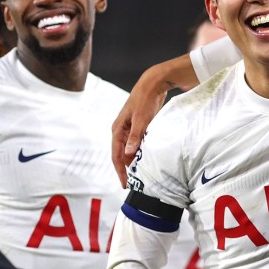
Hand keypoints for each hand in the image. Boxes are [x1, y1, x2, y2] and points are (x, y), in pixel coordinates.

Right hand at [111, 55, 199, 187]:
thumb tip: (129, 154)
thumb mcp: (142, 119)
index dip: (120, 171)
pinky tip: (145, 160)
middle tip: (132, 184)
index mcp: (118, 130)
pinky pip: (136, 145)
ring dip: (132, 162)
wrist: (152, 84)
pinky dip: (139, 153)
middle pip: (121, 155)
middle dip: (125, 170)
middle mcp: (120, 131)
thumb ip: (136, 137)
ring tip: (139, 176)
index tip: (125, 184)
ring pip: (128, 150)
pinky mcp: (137, 127)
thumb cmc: (145, 100)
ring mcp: (129, 129)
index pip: (116, 155)